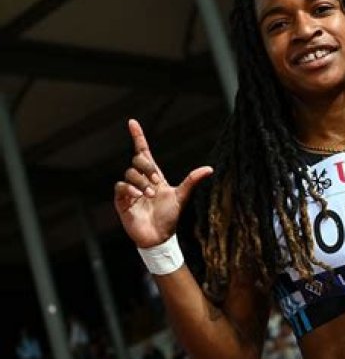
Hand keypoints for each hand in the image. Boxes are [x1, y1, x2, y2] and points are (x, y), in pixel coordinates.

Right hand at [114, 119, 212, 247]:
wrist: (160, 236)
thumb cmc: (170, 217)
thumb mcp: (181, 196)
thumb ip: (192, 181)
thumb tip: (209, 168)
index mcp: (154, 176)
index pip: (143, 152)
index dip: (138, 137)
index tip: (132, 122)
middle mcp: (141, 180)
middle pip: (137, 160)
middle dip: (147, 167)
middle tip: (157, 181)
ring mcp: (131, 190)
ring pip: (130, 173)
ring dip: (141, 182)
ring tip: (150, 194)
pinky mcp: (122, 201)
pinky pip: (120, 186)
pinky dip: (130, 189)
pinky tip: (139, 197)